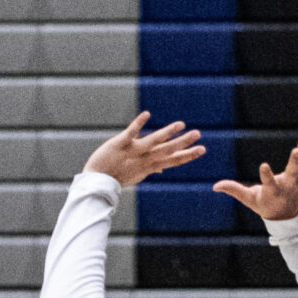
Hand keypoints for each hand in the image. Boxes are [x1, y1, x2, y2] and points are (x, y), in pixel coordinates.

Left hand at [84, 113, 205, 187]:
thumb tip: (162, 169)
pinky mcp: (120, 144)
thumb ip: (150, 169)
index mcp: (149, 166)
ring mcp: (133, 151)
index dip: (187, 155)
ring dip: (167, 132)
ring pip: (153, 141)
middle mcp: (144, 159)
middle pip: (167, 151)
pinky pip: (130, 133)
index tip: (202, 150)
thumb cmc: (116, 178)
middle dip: (184, 143)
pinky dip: (139, 124)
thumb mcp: (136, 175)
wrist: (96, 182)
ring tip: (181, 124)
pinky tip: (147, 114)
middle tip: (198, 134)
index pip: (172, 160)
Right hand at [215, 123, 297, 222]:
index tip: (263, 166)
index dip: (266, 175)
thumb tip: (215, 186)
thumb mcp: (249, 200)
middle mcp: (287, 184)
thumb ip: (234, 190)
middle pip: (292, 172)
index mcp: (272, 191)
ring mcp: (296, 177)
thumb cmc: (264, 205)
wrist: (286, 213)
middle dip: (294, 162)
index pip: (269, 183)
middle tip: (296, 151)